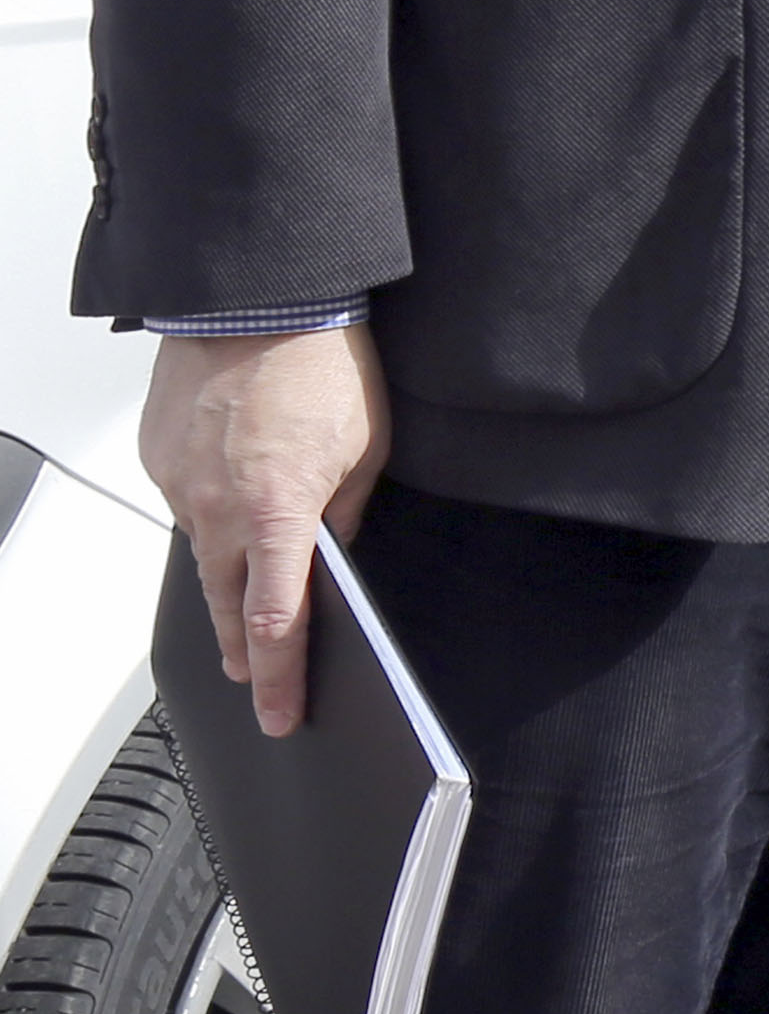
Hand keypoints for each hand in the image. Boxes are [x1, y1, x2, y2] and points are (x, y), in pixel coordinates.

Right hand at [141, 322, 390, 738]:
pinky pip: (186, 500)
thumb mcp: (366, 449)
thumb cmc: (323, 365)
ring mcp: (178, 484)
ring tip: (249, 585)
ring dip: (227, 568)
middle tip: (254, 676)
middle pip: (223, 601)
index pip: (274, 620)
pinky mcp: (157, 458)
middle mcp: (216, 509)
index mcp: (276, 514)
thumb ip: (346, 512)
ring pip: (203, 547)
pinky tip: (234, 489)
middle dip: (243, 646)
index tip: (278, 712)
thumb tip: (330, 551)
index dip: (278, 676)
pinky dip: (211, 507)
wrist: (255, 300)